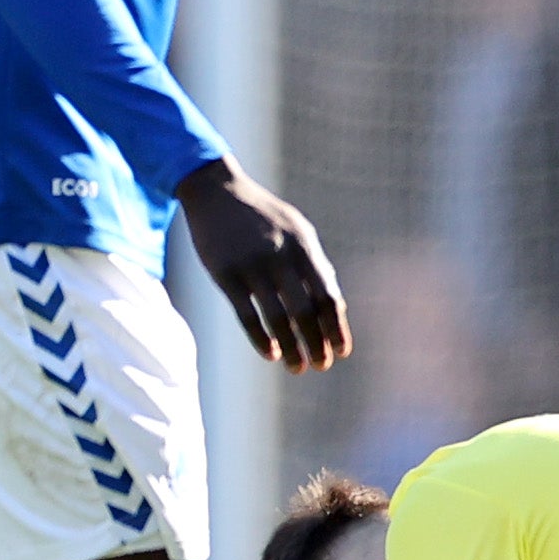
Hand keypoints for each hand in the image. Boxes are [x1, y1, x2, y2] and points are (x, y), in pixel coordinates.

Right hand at [179, 160, 350, 373]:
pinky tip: (270, 354)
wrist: (216, 191)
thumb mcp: (296, 229)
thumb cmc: (262, 215)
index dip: (336, 327)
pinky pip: (246, 314)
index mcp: (303, 247)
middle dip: (316, 343)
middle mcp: (280, 257)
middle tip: (321, 366)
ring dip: (290, 348)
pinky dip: (260, 338)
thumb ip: (315, 264)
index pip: (327, 296)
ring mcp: (251, 266)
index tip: (342, 352)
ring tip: (297, 368)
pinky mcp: (225, 275)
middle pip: (304, 311)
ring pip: (276, 318)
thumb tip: (334, 305)